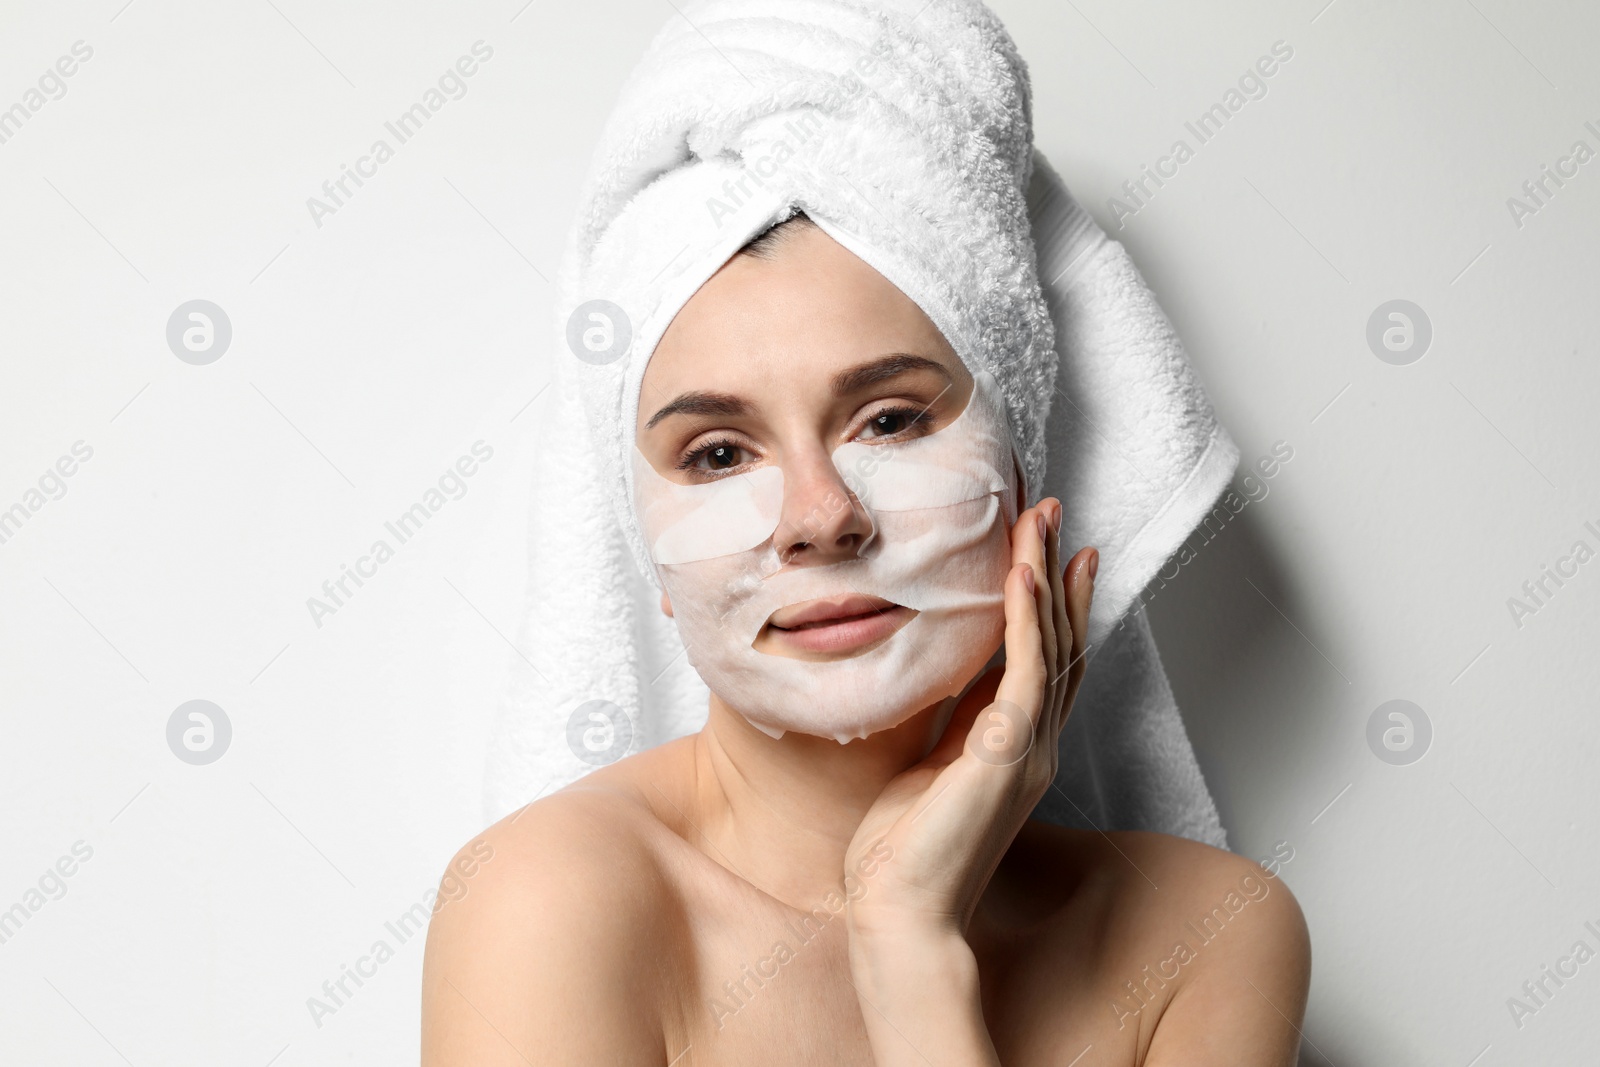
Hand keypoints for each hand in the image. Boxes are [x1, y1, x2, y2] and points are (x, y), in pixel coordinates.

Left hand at [843, 497, 1095, 939]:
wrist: (900, 917)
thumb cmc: (899, 856)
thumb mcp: (925, 767)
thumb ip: (945, 721)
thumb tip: (939, 676)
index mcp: (1015, 750)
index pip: (1046, 662)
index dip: (1052, 604)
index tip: (1050, 553)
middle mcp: (1034, 746)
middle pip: (1062, 642)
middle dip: (1059, 574)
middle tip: (1055, 515)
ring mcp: (1028, 750)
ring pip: (1053, 645)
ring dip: (1047, 577)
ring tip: (1042, 521)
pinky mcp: (1007, 754)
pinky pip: (1028, 672)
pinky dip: (1028, 620)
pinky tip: (1022, 576)